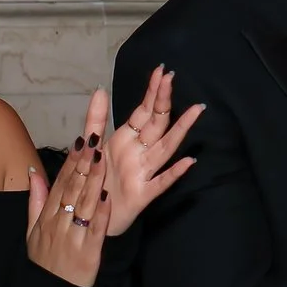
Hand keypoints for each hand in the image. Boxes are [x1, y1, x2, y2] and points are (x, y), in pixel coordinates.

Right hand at [25, 92, 110, 286]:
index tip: (82, 140)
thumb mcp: (32, 229)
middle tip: (94, 139)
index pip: (61, 183)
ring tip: (103, 159)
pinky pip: (96, 229)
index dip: (72, 161)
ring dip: (94, 181)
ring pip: (85, 205)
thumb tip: (34, 172)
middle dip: (84, 163)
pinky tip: (109, 196)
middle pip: (73, 189)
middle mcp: (59, 223)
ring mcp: (73, 237)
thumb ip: (35, 200)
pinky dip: (102, 213)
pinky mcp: (88, 253)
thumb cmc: (43, 259)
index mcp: (47, 216)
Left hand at [104, 67, 201, 237]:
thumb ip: (96, 118)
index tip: (162, 71)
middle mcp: (139, 152)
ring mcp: (144, 172)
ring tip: (195, 112)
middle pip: (156, 123)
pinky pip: (161, 182)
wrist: (90, 216)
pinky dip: (174, 172)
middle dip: (163, 101)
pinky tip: (188, 162)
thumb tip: (100, 89)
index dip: (152, 91)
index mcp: (126, 139)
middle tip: (172, 79)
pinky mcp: (143, 194)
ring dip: (180, 130)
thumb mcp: (92, 145)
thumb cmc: (96, 180)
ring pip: (165, 148)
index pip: (144, 110)